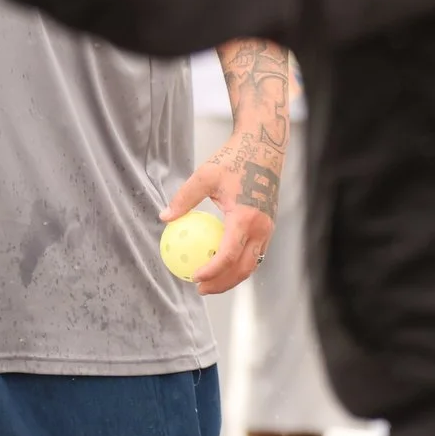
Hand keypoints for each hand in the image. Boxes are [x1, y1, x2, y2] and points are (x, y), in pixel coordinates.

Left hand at [162, 129, 284, 295]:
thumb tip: (165, 217)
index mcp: (245, 217)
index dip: (212, 271)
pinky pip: (256, 253)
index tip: (195, 277)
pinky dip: (240, 263)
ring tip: (210, 282)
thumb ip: (184, 198)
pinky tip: (222, 263)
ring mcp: (268, 228)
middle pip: (243, 268)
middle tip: (200, 289)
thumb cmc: (234, 159)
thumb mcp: (205, 175)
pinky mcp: (270, 226)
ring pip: (252, 264)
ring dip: (232, 277)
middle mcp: (261, 227)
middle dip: (222, 284)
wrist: (266, 147)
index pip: (228, 254)